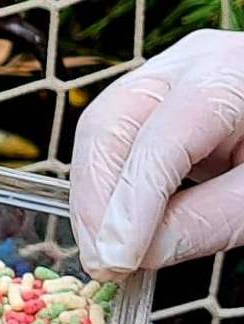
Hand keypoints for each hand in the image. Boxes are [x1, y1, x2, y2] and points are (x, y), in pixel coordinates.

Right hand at [72, 29, 243, 273]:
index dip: (131, 204)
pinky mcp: (155, 99)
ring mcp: (166, 74)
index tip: (117, 260)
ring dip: (93, 198)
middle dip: (96, 199)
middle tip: (101, 260)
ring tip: (104, 251)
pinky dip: (106, 188)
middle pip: (111, 124)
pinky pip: (113, 140)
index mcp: (230, 74)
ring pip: (100, 131)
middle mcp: (189, 63)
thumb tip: (138, 254)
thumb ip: (208, 221)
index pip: (162, 137)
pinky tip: (112, 227)